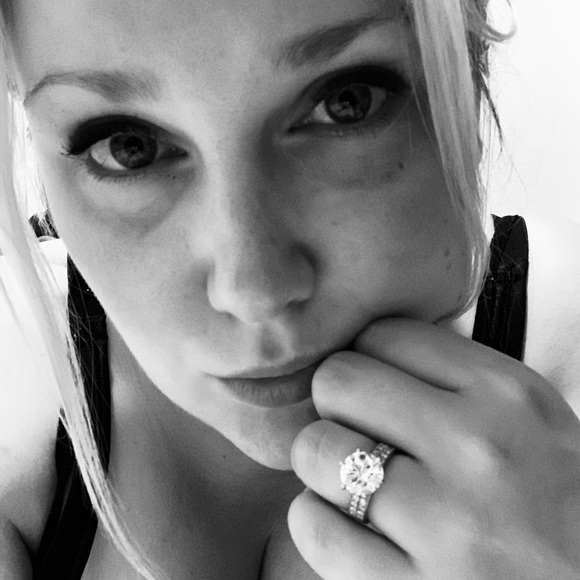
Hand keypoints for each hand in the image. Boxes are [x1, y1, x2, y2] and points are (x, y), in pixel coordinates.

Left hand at [288, 318, 579, 578]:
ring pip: (315, 449)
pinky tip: (347, 525)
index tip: (374, 386)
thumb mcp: (528, 415)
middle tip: (354, 428)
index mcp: (505, 393)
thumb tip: (363, 356)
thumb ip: (451, 378)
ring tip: (348, 478)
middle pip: (338, 380)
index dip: (366, 357)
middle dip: (334, 402)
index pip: (383, 334)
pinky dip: (316, 520)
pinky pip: (314, 527)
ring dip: (320, 461)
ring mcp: (446, 523)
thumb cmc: (557, 500)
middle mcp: (475, 447)